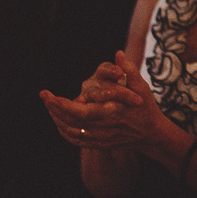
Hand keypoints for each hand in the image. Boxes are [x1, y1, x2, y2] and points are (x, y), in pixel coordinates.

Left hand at [40, 51, 165, 149]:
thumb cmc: (146, 108)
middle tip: (45, 96)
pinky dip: (64, 130)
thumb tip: (118, 53)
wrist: (152, 134)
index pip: (81, 111)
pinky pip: (75, 140)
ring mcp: (100, 138)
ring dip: (57, 118)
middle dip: (54, 108)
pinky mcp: (98, 144)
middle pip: (70, 121)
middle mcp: (103, 127)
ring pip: (70, 131)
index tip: (50, 95)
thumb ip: (130, 70)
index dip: (62, 105)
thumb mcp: (142, 87)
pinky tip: (60, 121)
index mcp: (112, 112)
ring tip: (50, 105)